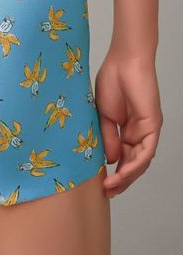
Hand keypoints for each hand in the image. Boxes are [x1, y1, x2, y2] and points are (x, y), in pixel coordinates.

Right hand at [95, 51, 162, 198]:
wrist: (122, 62)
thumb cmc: (111, 82)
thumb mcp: (103, 117)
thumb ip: (107, 138)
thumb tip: (109, 161)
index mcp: (126, 131)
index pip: (122, 158)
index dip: (113, 173)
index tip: (100, 185)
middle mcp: (139, 133)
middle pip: (133, 163)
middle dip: (121, 180)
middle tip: (108, 192)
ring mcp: (147, 130)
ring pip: (141, 161)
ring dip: (127, 176)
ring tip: (112, 186)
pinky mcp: (153, 124)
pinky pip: (147, 150)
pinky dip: (136, 163)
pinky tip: (123, 172)